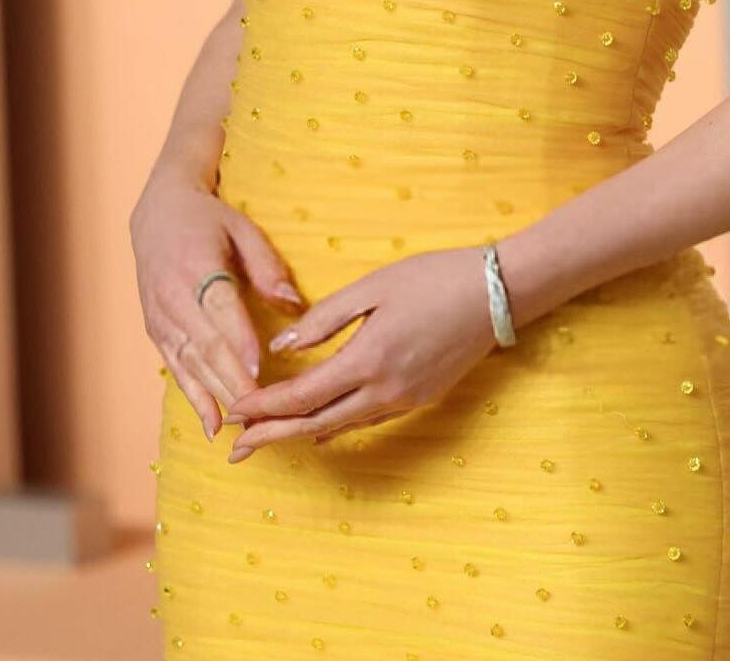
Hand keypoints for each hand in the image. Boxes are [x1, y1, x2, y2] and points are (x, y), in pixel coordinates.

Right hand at [130, 170, 306, 440]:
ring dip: (214, 397)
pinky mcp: (155, 332)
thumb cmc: (208, 220)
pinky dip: (194, 398)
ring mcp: (160, 317)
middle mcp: (173, 296)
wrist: (157, 213)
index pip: (220, 308)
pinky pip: (176, 369)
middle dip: (231, 380)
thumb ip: (266, 266)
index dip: (239, 340)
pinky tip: (212, 425)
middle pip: (204, 344)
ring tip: (239, 427)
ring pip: (189, 363)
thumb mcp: (242, 228)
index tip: (259, 369)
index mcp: (196, 266)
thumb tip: (293, 302)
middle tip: (259, 411)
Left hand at [223, 246, 498, 460]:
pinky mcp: (420, 398)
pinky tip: (320, 430)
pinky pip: (366, 420)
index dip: (263, 407)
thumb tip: (283, 348)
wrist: (496, 293)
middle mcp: (385, 391)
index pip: (302, 396)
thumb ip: (325, 318)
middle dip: (271, 438)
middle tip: (234, 451)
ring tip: (267, 441)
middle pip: (315, 424)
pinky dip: (335, 426)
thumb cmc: (433, 278)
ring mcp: (405, 399)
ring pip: (341, 426)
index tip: (232, 412)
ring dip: (300, 435)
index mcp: (368, 359)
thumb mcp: (374, 286)